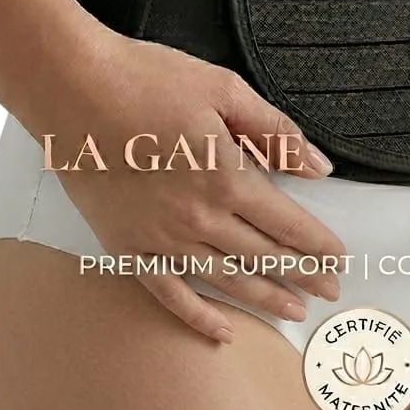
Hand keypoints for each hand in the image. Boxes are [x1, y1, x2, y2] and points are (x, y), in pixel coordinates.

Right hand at [15, 23, 346, 342]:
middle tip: (329, 289)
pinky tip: (222, 330)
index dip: (319, 245)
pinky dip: (198, 316)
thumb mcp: (224, 90)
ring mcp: (160, 236)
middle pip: (264, 255)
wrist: (71, 88)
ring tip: (294, 310)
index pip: (288, 223)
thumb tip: (318, 166)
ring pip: (225, 279)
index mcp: (226, 175)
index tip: (339, 258)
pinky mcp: (126, 245)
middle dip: (304, 274)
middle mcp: (198, 216)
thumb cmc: (144, 79)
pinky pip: (169, 293)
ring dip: (265, 298)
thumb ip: (275, 133)